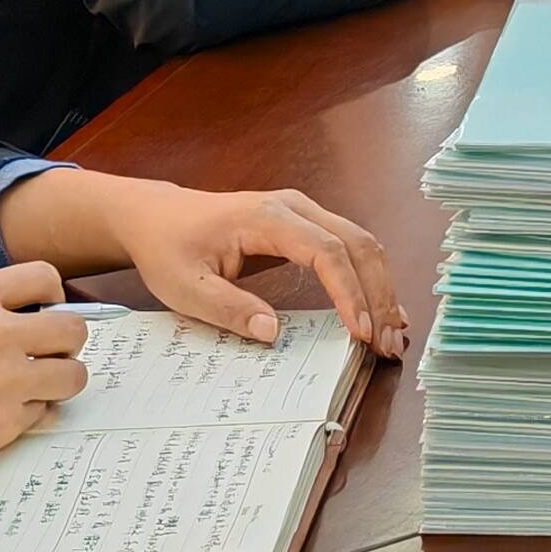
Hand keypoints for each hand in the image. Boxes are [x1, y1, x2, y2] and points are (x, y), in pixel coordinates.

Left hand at [0, 170, 414, 356]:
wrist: (158, 216)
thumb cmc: (168, 249)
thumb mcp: (184, 287)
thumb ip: (228, 309)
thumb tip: (274, 333)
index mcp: (268, 217)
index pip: (326, 251)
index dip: (349, 293)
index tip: (360, 333)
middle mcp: (297, 208)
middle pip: (358, 244)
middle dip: (379, 295)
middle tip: (388, 344)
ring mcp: (305, 213)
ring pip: (362, 244)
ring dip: (381, 289)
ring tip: (392, 335)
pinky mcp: (307, 227)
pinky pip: (349, 249)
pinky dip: (369, 281)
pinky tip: (380, 313)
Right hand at [0, 261, 89, 486]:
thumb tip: (14, 321)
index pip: (45, 278)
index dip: (51, 296)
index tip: (45, 311)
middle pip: (73, 328)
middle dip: (64, 343)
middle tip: (48, 355)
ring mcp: (7, 381)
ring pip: (72, 375)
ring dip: (59, 381)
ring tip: (37, 388)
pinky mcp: (4, 425)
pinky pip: (44, 414)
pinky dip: (32, 415)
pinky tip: (6, 416)